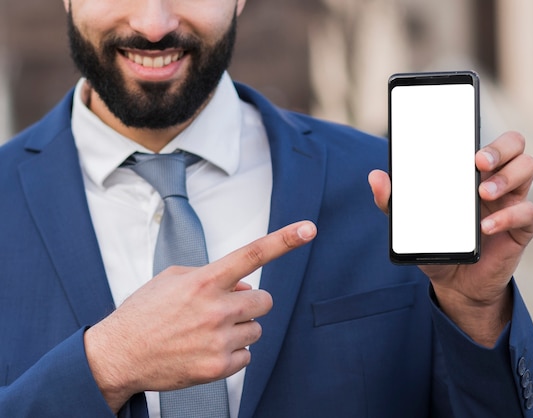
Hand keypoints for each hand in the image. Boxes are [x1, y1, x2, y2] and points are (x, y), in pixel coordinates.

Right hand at [85, 220, 316, 412]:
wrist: (117, 356)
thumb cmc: (144, 314)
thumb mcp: (172, 280)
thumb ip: (212, 276)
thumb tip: (245, 286)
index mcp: (204, 281)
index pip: (252, 254)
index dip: (284, 239)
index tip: (308, 228)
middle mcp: (215, 309)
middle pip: (265, 301)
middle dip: (251, 303)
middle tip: (227, 309)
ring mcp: (218, 340)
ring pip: (256, 329)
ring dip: (240, 329)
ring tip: (208, 332)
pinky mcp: (218, 367)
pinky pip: (247, 356)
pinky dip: (233, 353)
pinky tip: (207, 350)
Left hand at [369, 131, 532, 346]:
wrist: (454, 284)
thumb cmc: (437, 244)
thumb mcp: (411, 223)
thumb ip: (392, 201)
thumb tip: (375, 176)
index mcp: (471, 173)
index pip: (486, 140)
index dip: (481, 133)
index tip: (464, 141)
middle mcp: (495, 180)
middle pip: (515, 146)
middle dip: (500, 148)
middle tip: (478, 162)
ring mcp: (511, 201)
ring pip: (527, 168)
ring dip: (506, 177)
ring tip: (482, 193)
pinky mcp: (521, 227)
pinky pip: (527, 212)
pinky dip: (507, 216)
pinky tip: (485, 226)